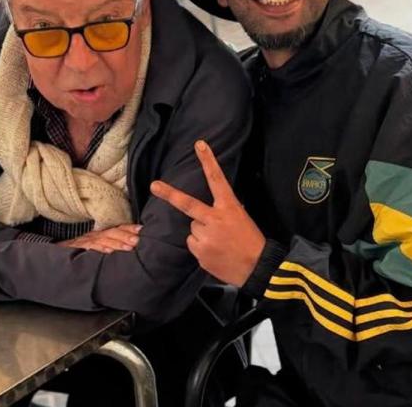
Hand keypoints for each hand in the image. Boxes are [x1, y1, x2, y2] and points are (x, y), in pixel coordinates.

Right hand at [57, 224, 142, 252]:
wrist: (54, 250)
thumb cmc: (76, 249)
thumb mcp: (93, 244)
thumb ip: (107, 244)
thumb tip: (127, 246)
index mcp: (99, 233)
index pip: (116, 228)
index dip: (129, 228)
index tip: (141, 229)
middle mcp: (93, 235)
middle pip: (112, 232)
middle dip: (126, 235)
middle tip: (138, 240)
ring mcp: (85, 240)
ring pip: (103, 240)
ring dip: (117, 243)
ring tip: (129, 247)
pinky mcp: (76, 248)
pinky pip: (89, 248)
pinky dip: (99, 249)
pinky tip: (109, 252)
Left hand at [151, 140, 264, 286]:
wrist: (257, 267)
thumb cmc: (251, 240)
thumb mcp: (242, 218)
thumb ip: (225, 210)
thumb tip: (213, 207)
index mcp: (228, 207)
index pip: (216, 179)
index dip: (208, 161)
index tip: (199, 145)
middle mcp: (214, 219)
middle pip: (187, 204)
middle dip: (169, 194)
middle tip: (154, 185)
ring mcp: (205, 237)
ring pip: (192, 229)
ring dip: (200, 233)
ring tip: (218, 242)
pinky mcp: (200, 253)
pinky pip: (192, 244)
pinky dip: (200, 247)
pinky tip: (215, 251)